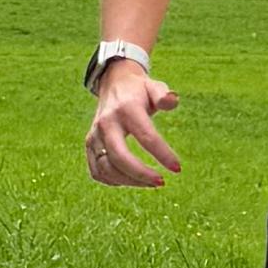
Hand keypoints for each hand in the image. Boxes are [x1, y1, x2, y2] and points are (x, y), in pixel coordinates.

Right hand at [85, 62, 180, 188]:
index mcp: (126, 108)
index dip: (163, 154)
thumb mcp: (154, 86)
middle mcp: (106, 123)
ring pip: (106, 169)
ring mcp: (94, 136)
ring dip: (129, 181)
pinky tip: (132, 180)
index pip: (146, 136)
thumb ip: (164, 95)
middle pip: (119, 156)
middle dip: (141, 174)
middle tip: (161, 182)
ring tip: (151, 182)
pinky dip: (114, 181)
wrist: (113, 84)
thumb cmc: (139, 90)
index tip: (177, 168)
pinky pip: (97, 172)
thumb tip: (172, 100)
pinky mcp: (89, 146)